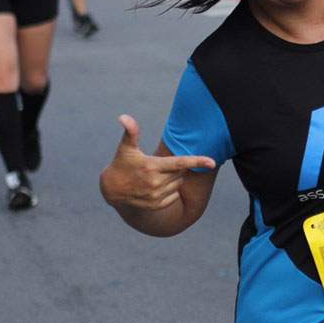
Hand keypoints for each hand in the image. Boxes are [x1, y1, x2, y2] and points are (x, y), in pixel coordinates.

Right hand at [100, 115, 215, 211]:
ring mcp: (156, 196)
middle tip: (160, 165)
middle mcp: (156, 183)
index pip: (179, 163)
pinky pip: (175, 195)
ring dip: (173, 179)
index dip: (197, 161)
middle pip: (180, 172)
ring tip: (156, 176)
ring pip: (178, 184)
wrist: (111, 190)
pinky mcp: (157, 205)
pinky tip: (157, 187)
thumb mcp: (125, 148)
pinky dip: (170, 190)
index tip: (212, 161)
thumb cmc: (121, 164)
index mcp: (152, 166)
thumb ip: (130, 132)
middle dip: (175, 167)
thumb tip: (123, 116)